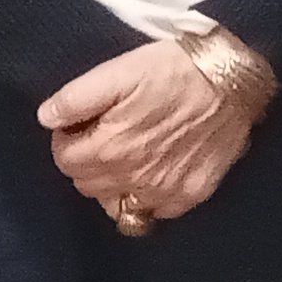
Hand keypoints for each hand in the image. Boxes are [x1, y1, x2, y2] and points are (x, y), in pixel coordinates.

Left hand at [39, 43, 259, 223]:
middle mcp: (134, 180)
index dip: (67, 138)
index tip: (81, 123)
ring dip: (112, 184)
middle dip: (86, 160)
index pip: (65, 160)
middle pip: (87, 185)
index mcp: (110, 149)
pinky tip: (154, 169)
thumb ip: (76, 97)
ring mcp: (165, 192)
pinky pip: (154, 212)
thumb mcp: (120, 70)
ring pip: (116, 205)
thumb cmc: (175, 69)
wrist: (234, 79)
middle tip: (103, 133)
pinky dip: (146, 197)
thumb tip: (47, 117)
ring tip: (126, 153)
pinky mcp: (191, 195)